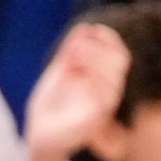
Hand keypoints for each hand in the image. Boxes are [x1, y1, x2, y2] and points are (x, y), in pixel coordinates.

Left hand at [24, 22, 129, 160]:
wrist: (38, 133)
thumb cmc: (50, 104)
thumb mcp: (60, 71)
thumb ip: (72, 50)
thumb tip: (85, 28)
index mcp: (103, 79)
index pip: (120, 53)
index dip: (109, 37)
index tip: (90, 29)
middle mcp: (108, 92)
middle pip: (121, 61)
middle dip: (98, 47)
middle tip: (74, 49)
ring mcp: (104, 107)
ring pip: (116, 79)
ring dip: (94, 61)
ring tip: (72, 59)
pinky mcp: (95, 121)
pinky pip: (104, 98)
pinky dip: (92, 79)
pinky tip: (75, 72)